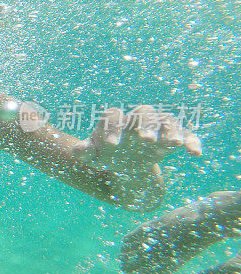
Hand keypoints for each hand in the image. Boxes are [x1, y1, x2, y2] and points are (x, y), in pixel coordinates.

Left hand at [72, 105, 201, 174]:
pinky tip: (195, 153)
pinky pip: (185, 133)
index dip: (111, 128)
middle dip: (145, 124)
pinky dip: (192, 140)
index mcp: (115, 122)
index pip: (113, 116)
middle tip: (145, 140)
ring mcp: (155, 128)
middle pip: (144, 112)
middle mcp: (136, 121)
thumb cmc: (106, 154)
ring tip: (174, 144)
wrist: (123, 161)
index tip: (111, 145)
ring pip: (166, 120)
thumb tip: (78, 150)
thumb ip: (85, 153)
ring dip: (171, 130)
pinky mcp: (170, 138)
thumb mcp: (94, 156)